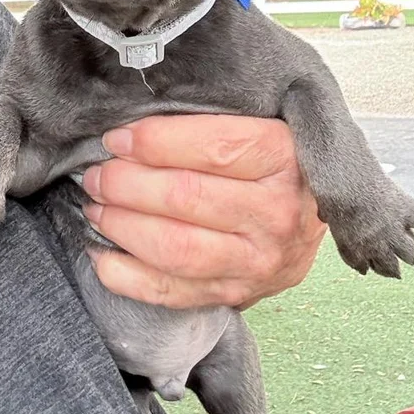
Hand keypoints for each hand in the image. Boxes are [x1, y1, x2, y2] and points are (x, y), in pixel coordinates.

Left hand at [81, 115, 326, 309]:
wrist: (317, 213)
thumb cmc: (275, 159)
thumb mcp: (264, 123)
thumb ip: (211, 120)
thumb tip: (133, 129)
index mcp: (286, 158)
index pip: (213, 148)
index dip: (154, 142)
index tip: (117, 138)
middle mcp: (278, 214)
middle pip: (185, 198)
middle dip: (126, 184)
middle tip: (97, 174)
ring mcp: (259, 261)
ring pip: (175, 248)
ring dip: (122, 226)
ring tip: (97, 207)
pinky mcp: (238, 293)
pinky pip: (171, 293)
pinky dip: (126, 276)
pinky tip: (102, 254)